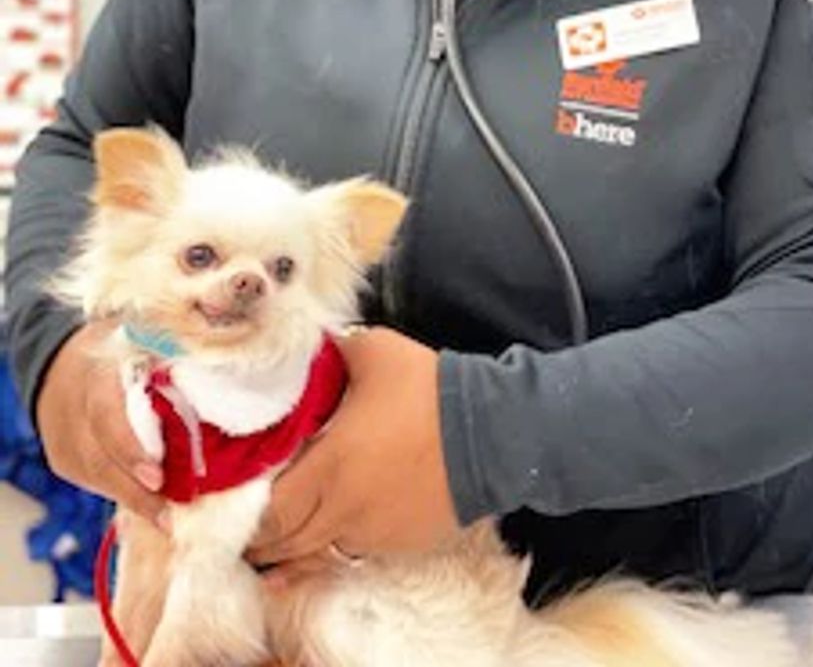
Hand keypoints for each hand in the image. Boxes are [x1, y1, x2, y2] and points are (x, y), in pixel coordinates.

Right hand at [36, 323, 164, 525]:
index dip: (130, 451)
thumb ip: (174, 348)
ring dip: (131, 499)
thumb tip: (220, 362)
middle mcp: (72, 410)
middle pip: (98, 459)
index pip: (106, 417)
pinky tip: (147, 504)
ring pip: (94, 476)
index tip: (158, 478)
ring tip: (166, 518)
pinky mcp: (63, 460)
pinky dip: (121, 491)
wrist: (58, 362)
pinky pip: (91, 480)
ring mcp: (62, 439)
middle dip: (134, 492)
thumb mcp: (141, 334)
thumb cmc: (116, 346)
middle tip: (168, 517)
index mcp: (95, 373)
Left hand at [247, 328, 460, 576]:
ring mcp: (374, 531)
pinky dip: (335, 545)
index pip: (271, 511)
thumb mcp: (375, 352)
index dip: (247, 517)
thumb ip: (334, 351)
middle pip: (288, 543)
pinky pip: (355, 551)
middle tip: (246, 533)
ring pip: (318, 553)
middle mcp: (345, 508)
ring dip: (295, 549)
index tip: (233, 509)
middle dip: (263, 542)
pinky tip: (327, 537)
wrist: (490, 430)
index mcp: (330, 464)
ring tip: (278, 541)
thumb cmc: (428, 389)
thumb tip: (311, 347)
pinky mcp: (400, 542)